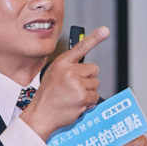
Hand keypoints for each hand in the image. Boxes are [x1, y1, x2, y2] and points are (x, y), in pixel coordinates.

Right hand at [19, 26, 109, 140]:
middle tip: (74, 88)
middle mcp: (69, 71)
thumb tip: (84, 67)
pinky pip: (95, 96)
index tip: (105, 30)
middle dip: (88, 79)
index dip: (95, 38)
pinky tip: (77, 103)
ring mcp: (76, 83)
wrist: (41, 115)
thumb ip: (68, 68)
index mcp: (62, 63)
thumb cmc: (47, 97)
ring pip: (95, 84)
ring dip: (88, 92)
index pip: (81, 48)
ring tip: (73, 97)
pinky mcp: (82, 95)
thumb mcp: (53, 75)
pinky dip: (89, 102)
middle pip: (93, 69)